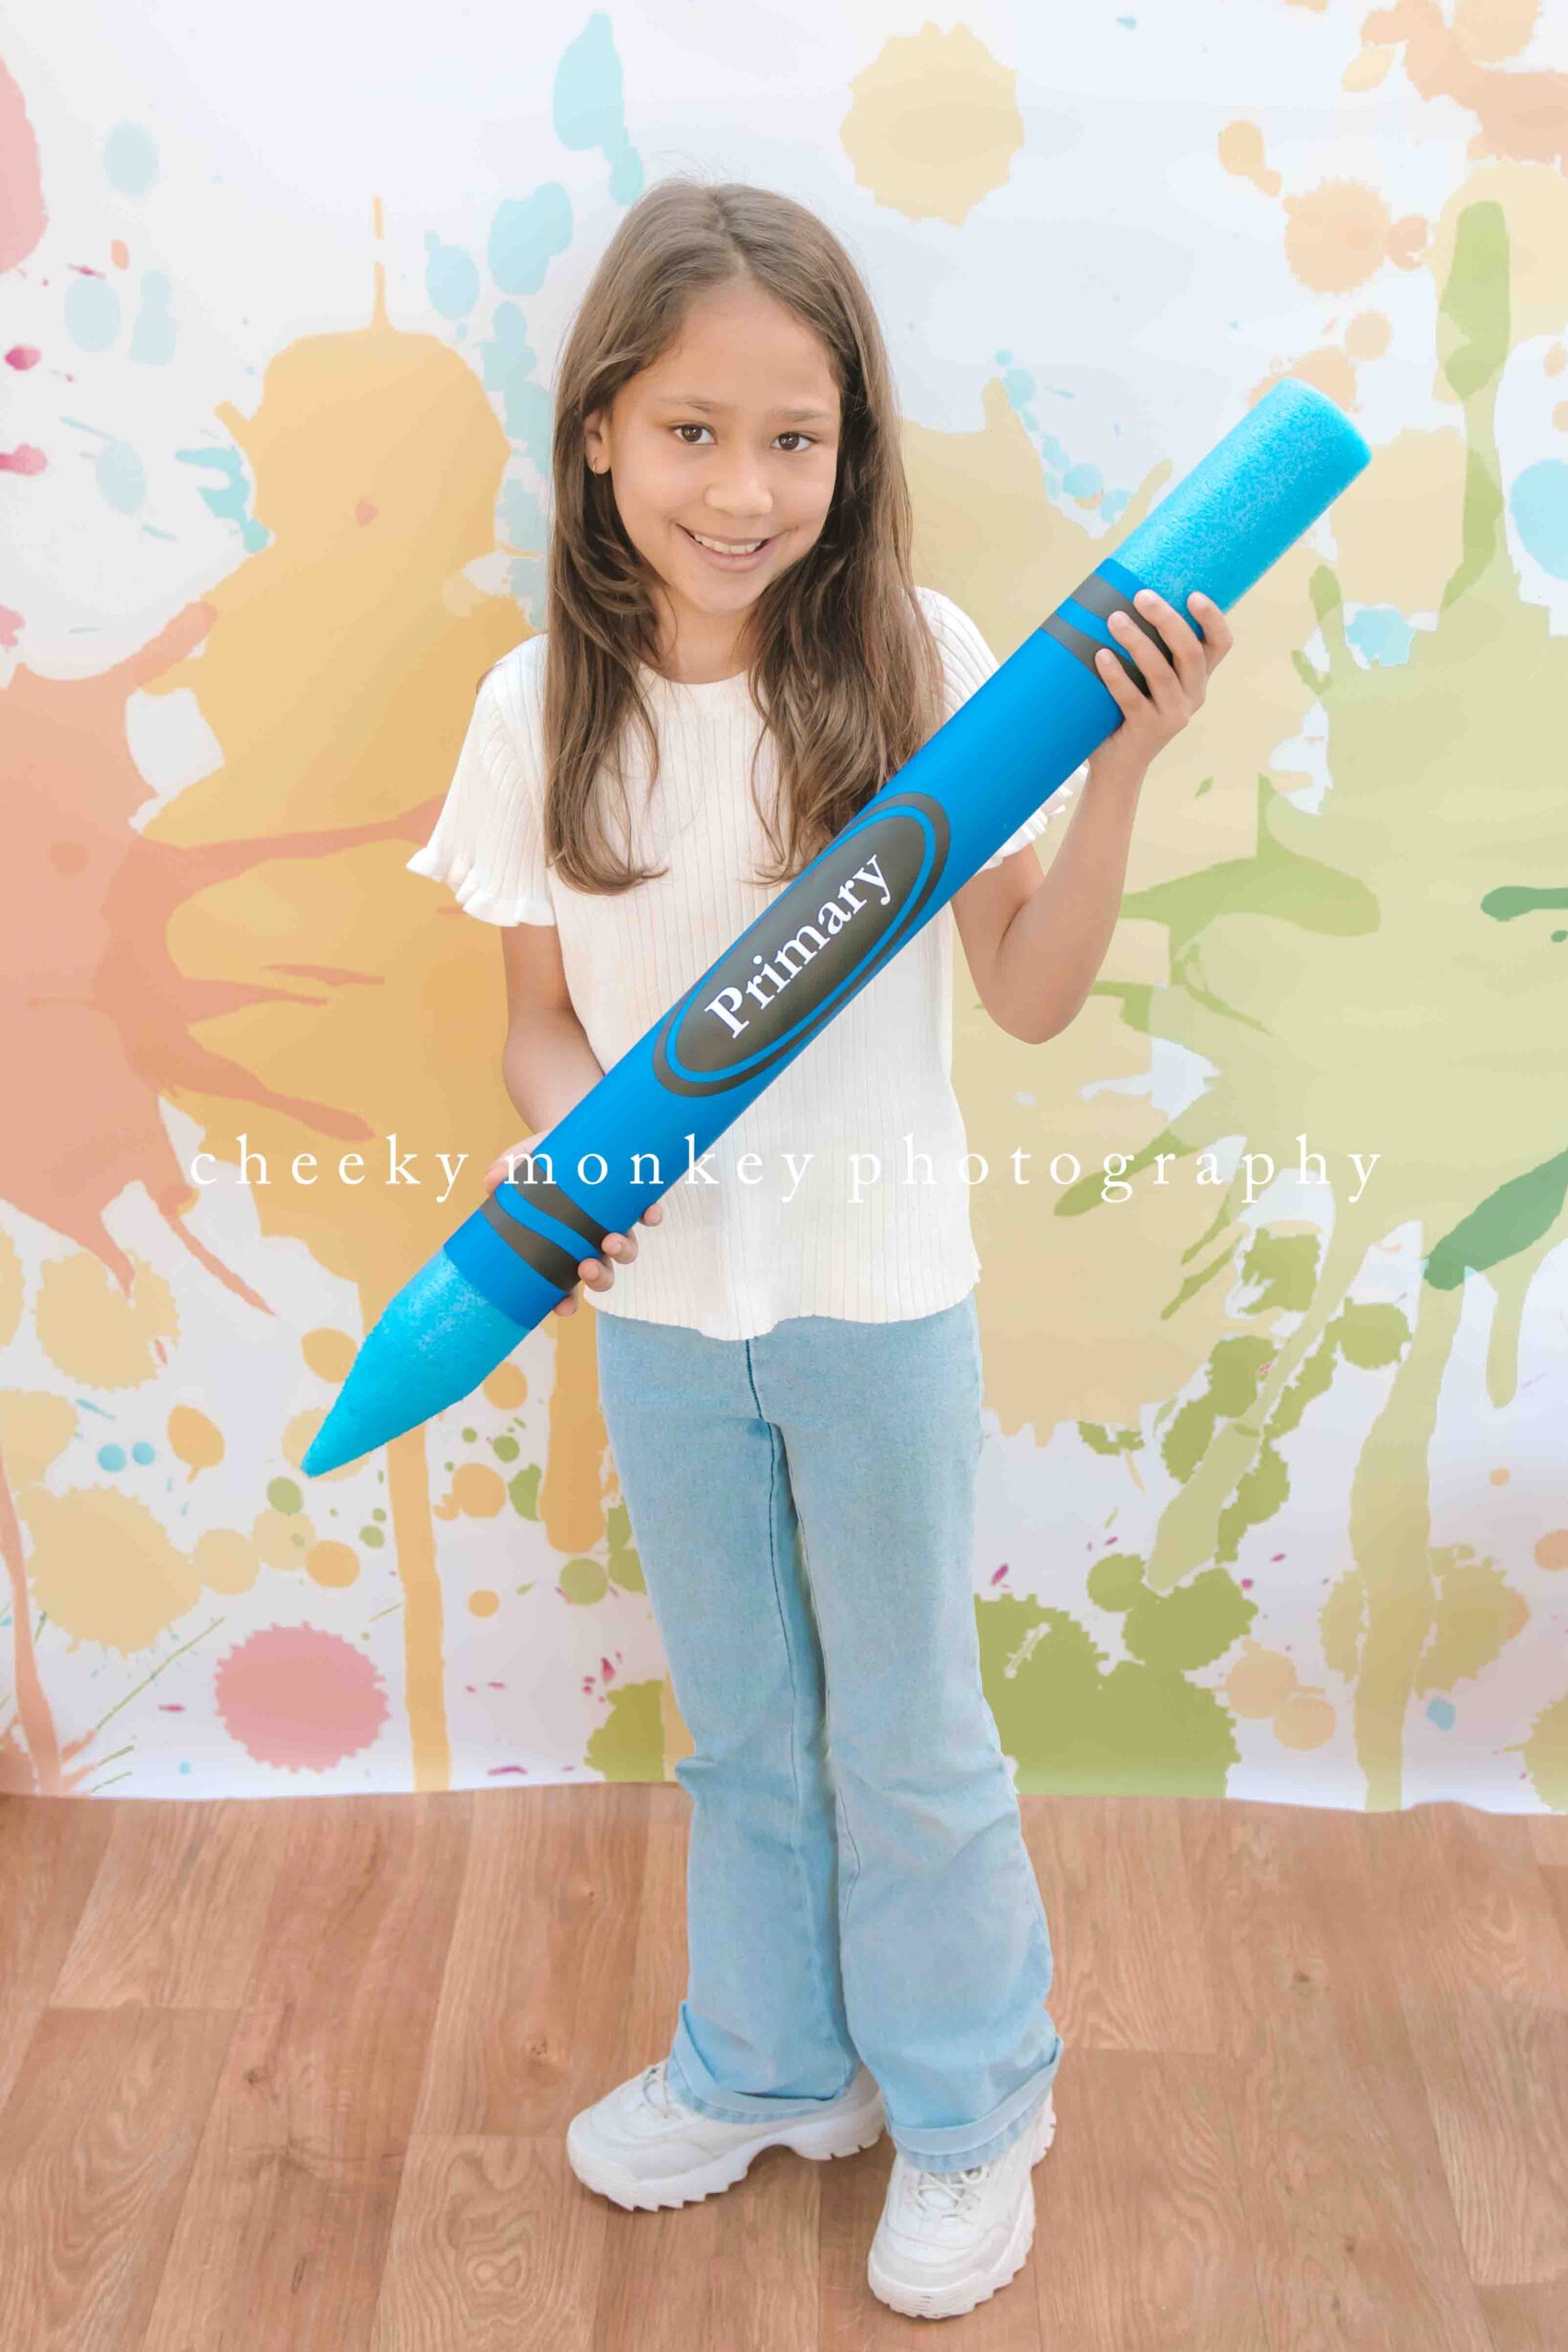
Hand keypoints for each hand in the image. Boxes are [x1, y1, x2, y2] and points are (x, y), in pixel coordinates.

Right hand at [482, 1133, 663, 1317]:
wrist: (573, 1133)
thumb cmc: (542, 1158)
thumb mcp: (521, 1162)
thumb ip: (506, 1172)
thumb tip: (491, 1182)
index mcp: (563, 1247)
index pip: (565, 1286)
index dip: (566, 1302)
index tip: (563, 1307)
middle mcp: (593, 1241)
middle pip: (602, 1275)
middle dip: (598, 1278)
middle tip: (586, 1267)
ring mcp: (615, 1223)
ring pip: (625, 1251)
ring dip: (622, 1252)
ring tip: (610, 1241)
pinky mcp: (634, 1199)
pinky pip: (648, 1214)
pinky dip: (651, 1216)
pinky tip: (648, 1213)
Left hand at [1088, 587, 1232, 790]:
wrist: (1116, 764)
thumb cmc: (1125, 708)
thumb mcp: (1144, 676)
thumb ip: (1144, 646)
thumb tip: (1116, 592)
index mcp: (1197, 677)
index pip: (1220, 644)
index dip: (1212, 619)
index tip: (1193, 595)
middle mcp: (1193, 695)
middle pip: (1191, 652)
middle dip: (1167, 620)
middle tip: (1141, 596)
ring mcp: (1173, 715)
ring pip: (1162, 673)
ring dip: (1138, 642)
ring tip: (1114, 619)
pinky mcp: (1148, 730)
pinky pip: (1133, 699)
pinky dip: (1116, 675)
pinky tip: (1101, 656)